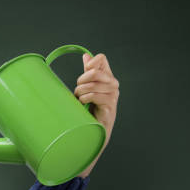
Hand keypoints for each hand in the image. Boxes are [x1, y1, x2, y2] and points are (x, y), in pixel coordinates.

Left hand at [74, 52, 119, 177]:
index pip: (101, 58)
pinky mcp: (110, 107)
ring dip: (81, 92)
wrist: (93, 133)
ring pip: (94, 84)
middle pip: (95, 71)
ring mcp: (113, 96)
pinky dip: (86, 99)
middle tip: (77, 90)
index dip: (89, 63)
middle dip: (81, 80)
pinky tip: (83, 104)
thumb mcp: (87, 90)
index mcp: (107, 78)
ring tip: (79, 100)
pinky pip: (96, 96)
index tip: (82, 75)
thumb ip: (88, 74)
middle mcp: (113, 85)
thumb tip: (86, 56)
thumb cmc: (89, 112)